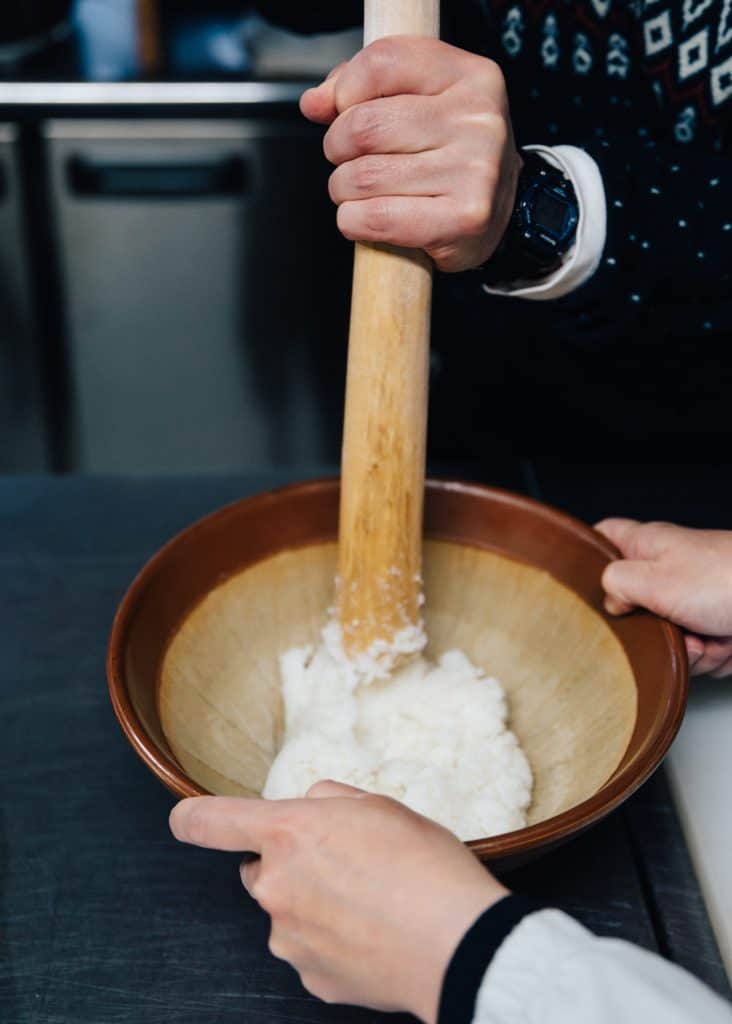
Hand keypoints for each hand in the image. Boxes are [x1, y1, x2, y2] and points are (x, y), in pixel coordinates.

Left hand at [169, 780, 506, 1022]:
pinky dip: (333, 943)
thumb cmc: (423, 863)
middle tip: (347, 866)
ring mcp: (290, 938)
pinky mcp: (311, 977)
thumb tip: (310, 810)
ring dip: (315, 906)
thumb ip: (329, 800)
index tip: (184, 821)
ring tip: (372, 905)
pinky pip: (312, 951)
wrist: (457, 940)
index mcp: (288, 833)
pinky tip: (373, 936)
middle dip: (291, 866)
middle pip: (261, 871)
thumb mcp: (379, 805)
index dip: (192, 818)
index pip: (211, 821)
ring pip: (289, 913)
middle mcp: (276, 886)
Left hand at [300, 37, 521, 272]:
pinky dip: (353, 221)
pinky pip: (377, 218)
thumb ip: (363, 91)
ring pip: (364, 177)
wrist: (500, 210)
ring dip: (343, 190)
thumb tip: (315, 102)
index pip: (383, 62)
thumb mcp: (417, 102)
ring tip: (358, 192)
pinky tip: (362, 218)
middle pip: (365, 126)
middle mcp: (478, 118)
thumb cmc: (450, 154)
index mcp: (469, 75)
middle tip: (347, 160)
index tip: (344, 110)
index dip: (346, 90)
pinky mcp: (464, 217)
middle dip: (338, 148)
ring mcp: (475, 170)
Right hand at [596, 518, 731, 676]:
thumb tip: (607, 597)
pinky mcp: (714, 625)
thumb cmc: (730, 579)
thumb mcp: (656, 579)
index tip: (577, 579)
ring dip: (685, 649)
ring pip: (664, 636)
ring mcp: (692, 598)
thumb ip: (615, 583)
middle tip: (662, 626)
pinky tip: (723, 644)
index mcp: (648, 545)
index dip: (587, 555)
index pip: (603, 536)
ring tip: (705, 635)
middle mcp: (668, 569)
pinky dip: (710, 656)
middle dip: (648, 631)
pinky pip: (695, 652)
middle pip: (631, 604)